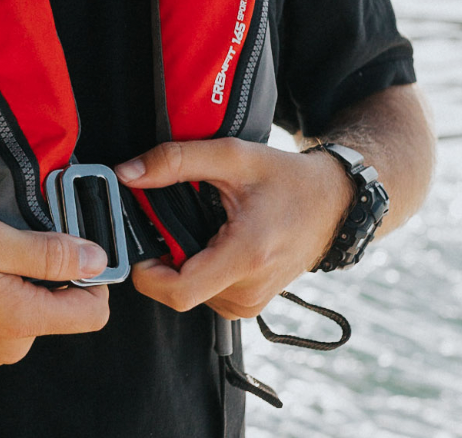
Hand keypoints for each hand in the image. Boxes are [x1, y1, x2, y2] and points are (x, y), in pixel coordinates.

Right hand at [0, 205, 111, 364]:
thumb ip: (49, 253)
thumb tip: (96, 259)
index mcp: (20, 321)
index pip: (94, 312)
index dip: (94, 273)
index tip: (76, 244)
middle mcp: (9, 345)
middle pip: (62, 307)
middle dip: (50, 269)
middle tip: (13, 236)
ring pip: (31, 307)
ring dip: (19, 276)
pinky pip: (4, 313)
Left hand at [115, 138, 349, 318]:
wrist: (334, 204)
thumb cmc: (289, 180)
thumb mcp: (233, 156)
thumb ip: (176, 161)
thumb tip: (128, 174)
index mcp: (246, 255)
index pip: (178, 291)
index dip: (145, 273)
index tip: (139, 244)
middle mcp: (249, 289)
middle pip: (178, 292)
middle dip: (161, 260)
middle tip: (167, 224)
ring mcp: (250, 302)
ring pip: (190, 295)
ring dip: (181, 265)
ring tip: (198, 229)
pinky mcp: (249, 305)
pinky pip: (206, 295)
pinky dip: (198, 271)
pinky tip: (211, 243)